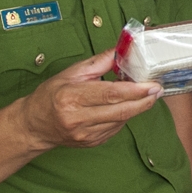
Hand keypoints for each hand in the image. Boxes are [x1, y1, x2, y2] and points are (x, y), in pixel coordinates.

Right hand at [15, 50, 164, 149]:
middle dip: (144, 100)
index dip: (135, 90)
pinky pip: (116, 128)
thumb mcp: (71, 73)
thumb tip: (122, 49)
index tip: (152, 84)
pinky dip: (123, 116)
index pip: (109, 94)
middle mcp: (77, 119)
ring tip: (142, 94)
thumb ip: (99, 62)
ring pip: (121, 120)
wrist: (34, 125)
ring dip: (136, 107)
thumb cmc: (51, 95)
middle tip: (157, 89)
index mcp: (70, 97)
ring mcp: (85, 134)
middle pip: (120, 110)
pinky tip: (121, 107)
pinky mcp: (91, 143)